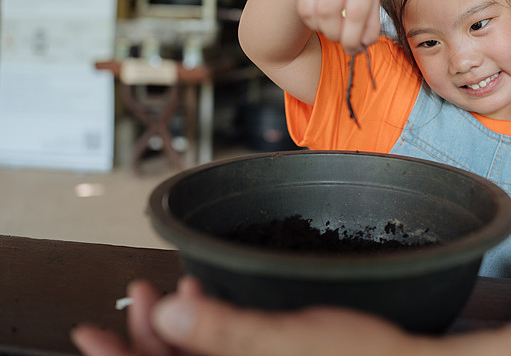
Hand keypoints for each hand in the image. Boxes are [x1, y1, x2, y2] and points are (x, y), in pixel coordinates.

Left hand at [71, 277, 423, 355]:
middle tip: (137, 296)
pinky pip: (224, 355)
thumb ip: (226, 334)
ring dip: (177, 328)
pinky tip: (205, 301)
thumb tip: (165, 318)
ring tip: (168, 292)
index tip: (88, 336)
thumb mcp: (291, 341)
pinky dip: (208, 329)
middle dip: (147, 334)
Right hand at [296, 0, 380, 54]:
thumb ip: (371, 24)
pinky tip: (322, 20)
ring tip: (333, 27)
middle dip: (336, 35)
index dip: (353, 37)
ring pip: (315, 13)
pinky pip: (304, 10)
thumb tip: (361, 46)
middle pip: (331, 13)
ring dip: (324, 30)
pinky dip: (313, 23)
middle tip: (341, 38)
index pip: (356, 12)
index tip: (352, 49)